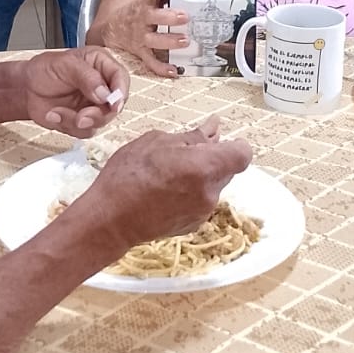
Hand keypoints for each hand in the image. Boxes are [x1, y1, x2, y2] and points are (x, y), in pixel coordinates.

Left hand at [23, 48, 129, 135]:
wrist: (26, 88)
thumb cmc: (44, 69)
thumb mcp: (65, 64)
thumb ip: (86, 77)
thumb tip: (104, 94)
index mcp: (102, 65)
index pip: (121, 78)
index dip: (120, 92)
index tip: (113, 104)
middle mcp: (102, 86)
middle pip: (115, 106)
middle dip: (97, 114)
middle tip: (81, 116)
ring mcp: (93, 105)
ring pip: (100, 122)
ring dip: (78, 121)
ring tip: (57, 113)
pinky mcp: (83, 121)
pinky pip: (84, 131)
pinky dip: (67, 125)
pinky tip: (53, 115)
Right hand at [77, 120, 252, 256]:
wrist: (111, 219)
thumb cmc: (128, 176)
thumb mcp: (156, 142)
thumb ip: (192, 136)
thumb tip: (213, 128)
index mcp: (205, 166)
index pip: (243, 154)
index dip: (234, 144)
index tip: (218, 140)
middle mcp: (210, 192)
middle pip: (227, 169)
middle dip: (212, 158)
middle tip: (182, 152)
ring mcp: (203, 211)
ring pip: (213, 185)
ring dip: (199, 176)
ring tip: (167, 173)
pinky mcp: (193, 224)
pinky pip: (201, 201)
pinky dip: (190, 193)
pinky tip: (164, 191)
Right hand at [96, 0, 189, 77]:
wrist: (110, 32)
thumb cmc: (134, 15)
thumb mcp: (143, 0)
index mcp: (142, 7)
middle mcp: (141, 22)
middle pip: (154, 17)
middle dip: (170, 17)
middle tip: (185, 17)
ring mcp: (140, 38)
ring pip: (154, 40)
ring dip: (169, 41)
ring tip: (184, 41)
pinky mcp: (140, 53)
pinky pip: (151, 62)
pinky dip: (161, 68)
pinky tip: (173, 71)